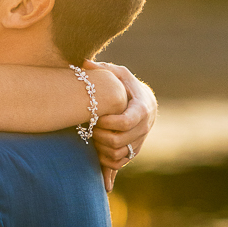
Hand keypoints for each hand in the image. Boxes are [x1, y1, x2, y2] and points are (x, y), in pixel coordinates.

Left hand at [86, 62, 156, 191]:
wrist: (143, 102)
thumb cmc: (126, 85)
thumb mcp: (118, 74)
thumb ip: (103, 69)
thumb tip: (83, 62)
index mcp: (142, 108)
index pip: (126, 122)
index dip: (108, 122)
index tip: (96, 117)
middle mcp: (144, 127)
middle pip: (119, 140)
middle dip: (100, 136)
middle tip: (89, 128)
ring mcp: (139, 141)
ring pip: (119, 154)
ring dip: (101, 149)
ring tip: (91, 138)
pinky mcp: (134, 151)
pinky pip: (119, 163)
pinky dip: (106, 162)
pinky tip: (96, 152)